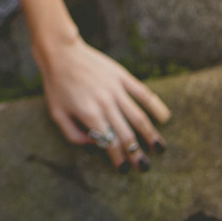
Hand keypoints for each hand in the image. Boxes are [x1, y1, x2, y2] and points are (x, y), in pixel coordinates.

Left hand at [37, 35, 170, 171]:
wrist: (61, 52)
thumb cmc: (57, 85)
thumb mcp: (56, 113)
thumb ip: (73, 134)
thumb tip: (95, 144)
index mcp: (89, 114)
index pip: (109, 142)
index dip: (118, 158)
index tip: (125, 169)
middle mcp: (105, 103)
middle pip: (126, 133)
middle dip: (137, 153)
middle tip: (145, 167)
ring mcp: (115, 89)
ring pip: (138, 116)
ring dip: (151, 134)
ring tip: (160, 148)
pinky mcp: (121, 76)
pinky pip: (143, 93)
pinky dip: (156, 105)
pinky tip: (165, 117)